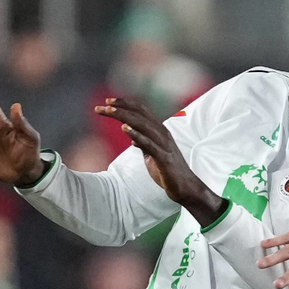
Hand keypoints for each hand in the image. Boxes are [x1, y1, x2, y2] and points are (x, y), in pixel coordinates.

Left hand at [96, 98, 211, 211]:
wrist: (185, 187)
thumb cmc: (167, 171)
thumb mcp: (152, 154)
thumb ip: (144, 144)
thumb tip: (132, 138)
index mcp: (159, 131)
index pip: (141, 112)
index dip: (125, 104)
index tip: (108, 102)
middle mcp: (162, 134)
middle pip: (140, 115)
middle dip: (121, 108)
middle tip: (103, 104)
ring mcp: (164, 145)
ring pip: (143, 125)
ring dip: (125, 117)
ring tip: (110, 111)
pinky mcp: (164, 158)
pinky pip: (148, 143)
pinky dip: (136, 134)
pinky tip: (124, 128)